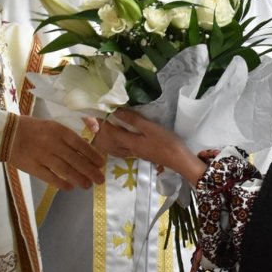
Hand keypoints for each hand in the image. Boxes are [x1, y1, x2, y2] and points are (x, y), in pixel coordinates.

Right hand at [7, 115, 105, 190]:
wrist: (7, 134)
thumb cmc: (33, 129)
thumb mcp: (52, 126)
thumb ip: (67, 137)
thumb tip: (84, 150)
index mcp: (59, 131)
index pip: (80, 144)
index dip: (92, 155)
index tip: (101, 164)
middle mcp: (53, 143)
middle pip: (76, 160)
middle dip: (90, 171)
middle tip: (100, 180)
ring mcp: (43, 156)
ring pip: (65, 170)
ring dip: (79, 179)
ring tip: (88, 186)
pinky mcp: (33, 167)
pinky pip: (50, 177)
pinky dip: (61, 183)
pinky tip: (70, 188)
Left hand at [87, 110, 205, 185]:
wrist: (179, 160)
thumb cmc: (166, 142)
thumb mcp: (150, 128)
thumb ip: (133, 120)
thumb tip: (116, 112)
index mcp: (130, 142)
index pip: (111, 132)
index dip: (101, 123)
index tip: (92, 114)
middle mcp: (129, 149)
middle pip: (109, 143)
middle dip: (100, 133)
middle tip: (93, 123)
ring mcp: (135, 153)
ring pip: (114, 148)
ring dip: (106, 141)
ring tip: (100, 133)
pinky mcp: (141, 154)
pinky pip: (121, 150)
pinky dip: (115, 145)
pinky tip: (118, 142)